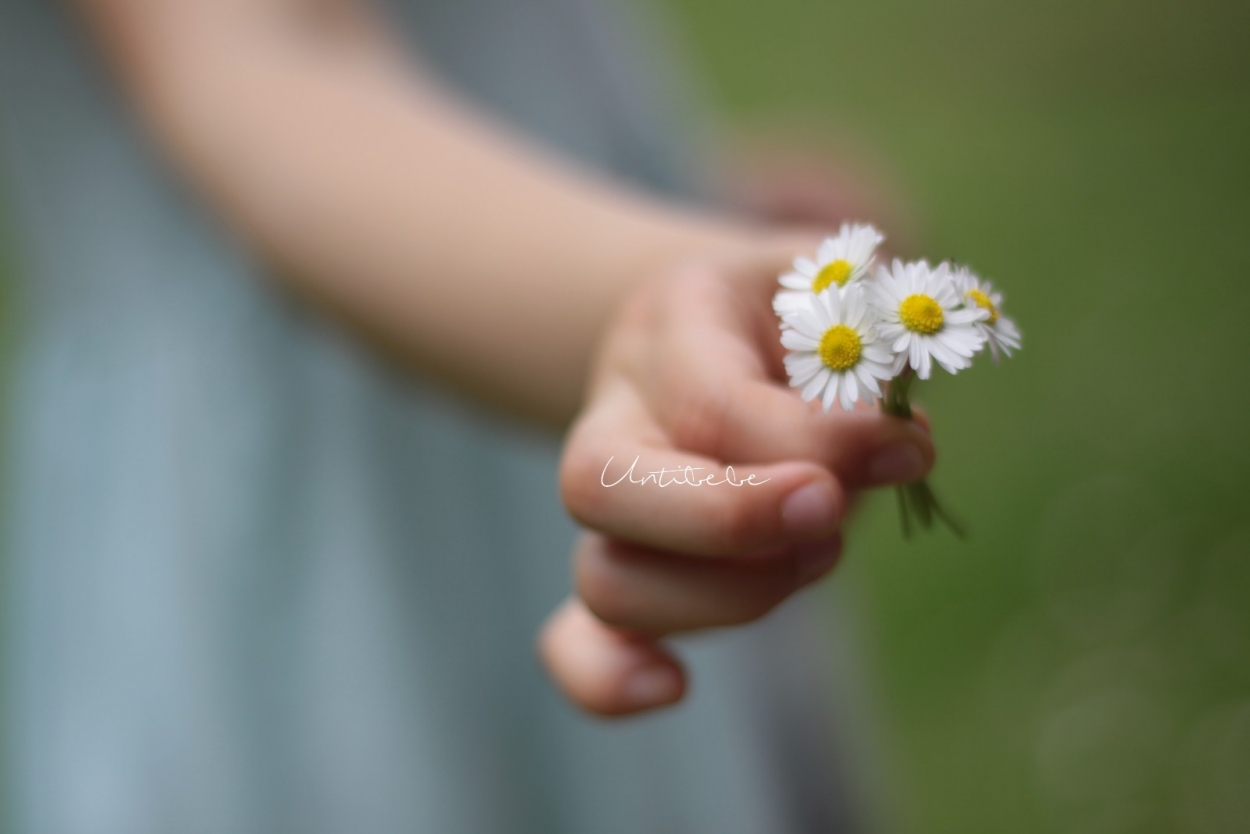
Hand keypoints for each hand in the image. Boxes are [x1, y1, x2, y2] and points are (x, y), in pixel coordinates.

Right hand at [538, 240, 934, 715]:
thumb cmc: (806, 310)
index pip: (709, 402)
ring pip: (606, 578)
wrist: (735, 328)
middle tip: (832, 512)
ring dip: (725, 595)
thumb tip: (901, 446)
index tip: (910, 446)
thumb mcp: (847, 289)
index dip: (814, 441)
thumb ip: (875, 340)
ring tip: (822, 551)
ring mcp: (610, 502)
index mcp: (673, 322)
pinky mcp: (624, 564)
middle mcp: (615, 411)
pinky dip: (605, 677)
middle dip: (729, 520)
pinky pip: (574, 638)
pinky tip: (672, 686)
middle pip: (600, 486)